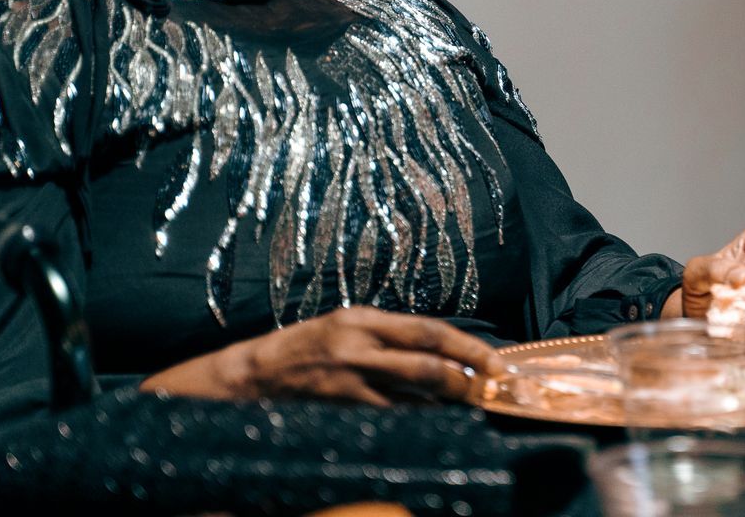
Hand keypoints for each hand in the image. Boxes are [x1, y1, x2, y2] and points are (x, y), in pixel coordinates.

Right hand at [141, 305, 502, 405]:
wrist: (248, 378)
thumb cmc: (301, 350)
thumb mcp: (344, 327)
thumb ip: (387, 338)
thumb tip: (439, 352)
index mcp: (363, 319)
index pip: (430, 329)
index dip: (469, 346)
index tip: (496, 360)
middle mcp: (359, 344)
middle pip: (430, 360)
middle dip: (469, 376)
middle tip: (495, 388)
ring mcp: (349, 379)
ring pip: (414, 394)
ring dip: (448, 402)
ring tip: (472, 406)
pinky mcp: (339, 408)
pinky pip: (389, 418)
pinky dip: (416, 421)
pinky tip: (433, 425)